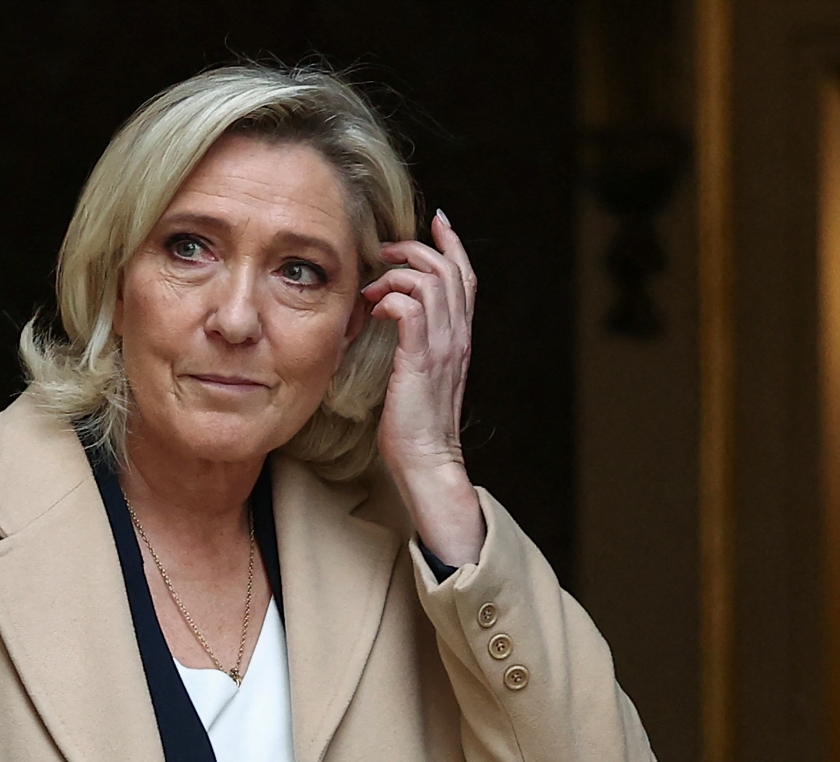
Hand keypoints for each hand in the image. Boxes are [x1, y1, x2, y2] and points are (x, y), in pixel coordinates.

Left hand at [361, 211, 485, 565]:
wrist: (428, 461)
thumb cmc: (417, 426)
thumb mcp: (421, 375)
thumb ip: (418, 345)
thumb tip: (397, 319)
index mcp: (460, 339)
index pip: (465, 278)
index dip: (453, 245)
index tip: (437, 222)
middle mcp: (458, 337)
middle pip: (451, 270)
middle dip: (417, 248)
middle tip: (387, 250)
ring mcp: (443, 348)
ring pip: (431, 282)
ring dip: (397, 275)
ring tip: (374, 288)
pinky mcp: (422, 359)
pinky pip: (411, 308)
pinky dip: (390, 299)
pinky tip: (374, 311)